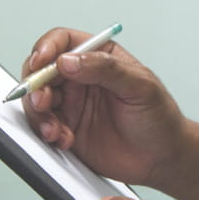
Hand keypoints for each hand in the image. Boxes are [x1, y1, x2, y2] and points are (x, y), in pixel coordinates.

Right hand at [21, 27, 186, 186]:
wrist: (163, 158)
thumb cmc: (159, 117)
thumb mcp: (140, 85)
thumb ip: (105, 69)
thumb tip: (68, 61)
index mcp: (99, 57)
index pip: (63, 42)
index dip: (46, 48)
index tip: (41, 62)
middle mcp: (81, 78)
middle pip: (41, 71)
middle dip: (35, 85)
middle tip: (42, 101)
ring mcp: (72, 104)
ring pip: (37, 100)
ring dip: (39, 114)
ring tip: (56, 129)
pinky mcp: (67, 130)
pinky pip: (44, 126)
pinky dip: (47, 132)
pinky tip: (65, 139)